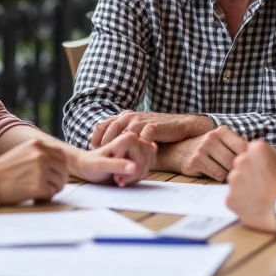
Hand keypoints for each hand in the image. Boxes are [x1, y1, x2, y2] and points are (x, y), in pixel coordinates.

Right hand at [0, 139, 68, 203]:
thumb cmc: (4, 170)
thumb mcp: (23, 152)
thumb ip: (41, 154)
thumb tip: (61, 165)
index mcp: (38, 144)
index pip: (62, 156)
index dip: (60, 168)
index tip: (53, 176)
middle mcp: (42, 154)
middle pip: (63, 170)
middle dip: (58, 181)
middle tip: (47, 188)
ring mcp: (41, 170)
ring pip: (60, 183)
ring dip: (52, 190)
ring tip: (38, 192)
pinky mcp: (39, 185)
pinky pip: (51, 193)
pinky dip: (44, 198)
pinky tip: (34, 197)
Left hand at [73, 131, 156, 186]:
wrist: (86, 166)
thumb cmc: (90, 164)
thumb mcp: (100, 166)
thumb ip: (116, 165)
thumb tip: (134, 167)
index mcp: (127, 137)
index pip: (140, 158)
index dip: (128, 170)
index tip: (114, 174)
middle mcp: (135, 139)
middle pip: (146, 160)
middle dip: (133, 174)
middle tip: (117, 179)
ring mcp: (138, 146)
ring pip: (149, 163)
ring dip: (136, 175)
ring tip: (120, 178)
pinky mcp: (139, 154)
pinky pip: (147, 166)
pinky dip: (137, 176)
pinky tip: (125, 177)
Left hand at [91, 111, 214, 147]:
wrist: (182, 125)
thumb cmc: (159, 130)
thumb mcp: (139, 130)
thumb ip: (126, 135)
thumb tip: (111, 149)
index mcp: (126, 116)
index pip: (104, 124)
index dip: (97, 137)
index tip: (93, 149)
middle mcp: (131, 116)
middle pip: (111, 129)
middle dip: (104, 143)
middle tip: (100, 156)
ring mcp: (142, 121)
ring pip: (124, 133)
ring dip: (117, 147)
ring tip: (113, 159)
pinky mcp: (153, 127)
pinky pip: (140, 138)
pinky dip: (135, 148)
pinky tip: (132, 157)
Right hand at [156, 126, 247, 181]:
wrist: (179, 152)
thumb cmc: (207, 150)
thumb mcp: (222, 143)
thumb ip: (238, 147)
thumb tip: (261, 158)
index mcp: (222, 131)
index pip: (245, 146)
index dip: (249, 159)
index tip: (251, 166)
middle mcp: (212, 137)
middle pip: (237, 159)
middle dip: (239, 169)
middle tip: (239, 174)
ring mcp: (203, 148)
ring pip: (228, 168)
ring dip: (230, 175)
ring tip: (227, 174)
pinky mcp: (196, 160)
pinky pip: (217, 174)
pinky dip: (219, 177)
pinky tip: (216, 175)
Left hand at [226, 140, 275, 233]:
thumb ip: (268, 154)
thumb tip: (261, 156)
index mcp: (256, 148)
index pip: (252, 151)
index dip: (259, 161)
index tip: (265, 170)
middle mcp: (241, 161)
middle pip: (241, 164)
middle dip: (249, 172)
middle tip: (262, 184)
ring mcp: (234, 180)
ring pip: (236, 181)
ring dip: (244, 186)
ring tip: (259, 196)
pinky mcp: (230, 197)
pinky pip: (233, 197)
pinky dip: (241, 202)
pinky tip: (254, 206)